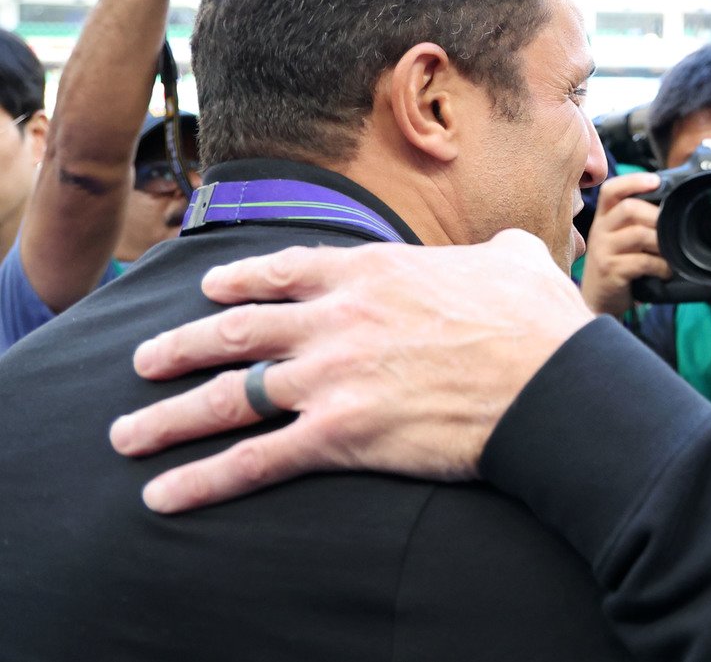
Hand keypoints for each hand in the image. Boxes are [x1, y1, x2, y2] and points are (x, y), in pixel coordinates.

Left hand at [108, 230, 593, 512]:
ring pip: (226, 396)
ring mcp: (330, 377)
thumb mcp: (517, 259)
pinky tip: (165, 496)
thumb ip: (496, 247)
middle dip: (180, 346)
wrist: (550, 383)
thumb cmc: (538, 322)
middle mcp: (335, 320)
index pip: (283, 270)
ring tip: (128, 431)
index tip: (208, 291)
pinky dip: (204, 480)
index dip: (237, 281)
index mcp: (372, 271)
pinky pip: (255, 461)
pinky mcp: (340, 436)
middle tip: (145, 361)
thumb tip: (507, 246)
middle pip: (235, 332)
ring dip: (169, 417)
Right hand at [579, 172, 670, 315]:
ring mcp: (603, 250)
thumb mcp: (621, 240)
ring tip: (672, 253)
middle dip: (656, 215)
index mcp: (604, 218)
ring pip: (638, 234)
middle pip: (628, 208)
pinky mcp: (610, 271)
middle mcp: (600, 230)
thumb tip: (671, 208)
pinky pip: (641, 262)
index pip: (612, 190)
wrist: (598, 301)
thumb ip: (637, 223)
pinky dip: (661, 266)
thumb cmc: (617, 267)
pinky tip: (666, 272)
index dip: (633, 181)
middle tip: (672, 228)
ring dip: (662, 243)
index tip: (657, 181)